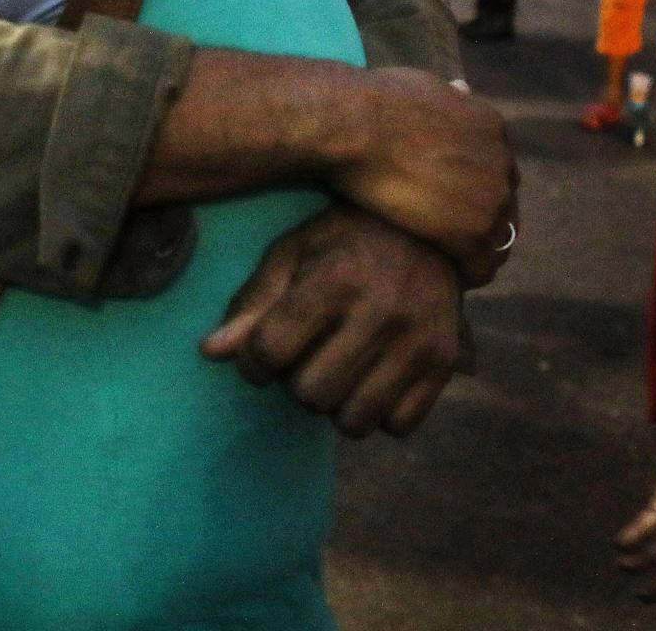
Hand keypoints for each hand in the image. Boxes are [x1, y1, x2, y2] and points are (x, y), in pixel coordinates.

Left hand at [201, 206, 464, 437]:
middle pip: (310, 394)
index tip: (259, 354)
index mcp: (337, 278)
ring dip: (335, 404)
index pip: (271, 350)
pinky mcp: (445, 364)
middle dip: (295, 382)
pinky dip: (379, 413)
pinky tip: (373, 377)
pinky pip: (397, 426)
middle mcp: (383, 312)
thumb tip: (210, 353)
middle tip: (306, 356)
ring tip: (337, 368)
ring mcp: (420, 341)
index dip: (252, 361)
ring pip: (353, 421)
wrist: (431, 228)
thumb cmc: (346, 240)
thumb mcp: (293, 253)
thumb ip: (253, 303)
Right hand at [330, 68, 516, 284]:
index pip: (499, 169)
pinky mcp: (472, 230)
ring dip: (480, 252)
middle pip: (504, 204)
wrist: (355, 126)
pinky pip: (482, 264)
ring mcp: (492, 197)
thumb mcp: (424, 86)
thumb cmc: (373, 102)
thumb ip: (450, 98)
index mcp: (492, 127)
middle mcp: (502, 160)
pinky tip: (450, 278)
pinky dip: (469, 274)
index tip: (456, 205)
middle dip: (484, 221)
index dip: (477, 189)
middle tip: (457, 241)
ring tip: (456, 266)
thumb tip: (462, 87)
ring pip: (499, 238)